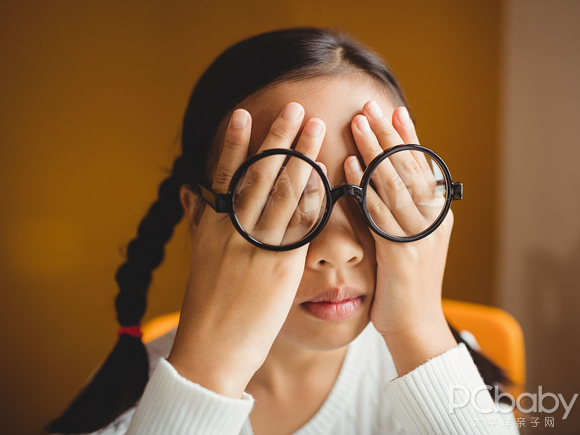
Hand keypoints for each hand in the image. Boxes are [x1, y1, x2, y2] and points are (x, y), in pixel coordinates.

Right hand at [168, 102, 326, 397]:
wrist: (210, 350)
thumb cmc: (205, 306)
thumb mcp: (199, 256)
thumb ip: (200, 220)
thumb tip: (192, 190)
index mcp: (211, 228)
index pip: (224, 177)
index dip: (233, 143)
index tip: (243, 114)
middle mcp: (233, 231)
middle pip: (259, 176)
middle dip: (278, 139)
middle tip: (295, 107)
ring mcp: (257, 247)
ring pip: (282, 192)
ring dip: (301, 155)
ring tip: (315, 127)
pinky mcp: (280, 267)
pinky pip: (300, 225)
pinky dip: (313, 197)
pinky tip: (327, 175)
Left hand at [345, 101, 456, 371]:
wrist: (415, 326)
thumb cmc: (404, 284)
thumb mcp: (409, 242)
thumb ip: (399, 212)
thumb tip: (378, 182)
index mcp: (436, 214)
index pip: (420, 166)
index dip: (406, 137)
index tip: (390, 111)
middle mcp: (433, 219)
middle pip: (408, 167)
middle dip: (387, 134)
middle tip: (367, 106)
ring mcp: (420, 235)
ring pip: (395, 183)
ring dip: (375, 150)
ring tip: (357, 123)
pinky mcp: (403, 252)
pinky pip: (382, 211)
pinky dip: (367, 185)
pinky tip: (352, 166)